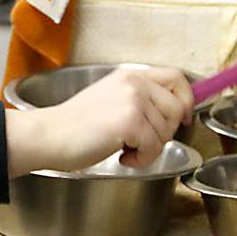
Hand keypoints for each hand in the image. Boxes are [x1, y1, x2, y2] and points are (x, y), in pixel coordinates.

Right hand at [4, 67, 192, 176]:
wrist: (49, 135)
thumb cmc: (75, 125)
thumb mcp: (110, 98)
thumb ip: (139, 98)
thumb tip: (175, 111)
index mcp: (130, 75)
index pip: (177, 77)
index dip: (186, 98)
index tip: (183, 117)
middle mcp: (134, 83)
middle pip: (176, 109)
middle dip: (165, 132)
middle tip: (141, 141)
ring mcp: (133, 100)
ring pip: (166, 132)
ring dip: (149, 149)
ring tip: (124, 148)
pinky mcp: (130, 121)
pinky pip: (154, 147)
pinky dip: (141, 160)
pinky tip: (122, 156)